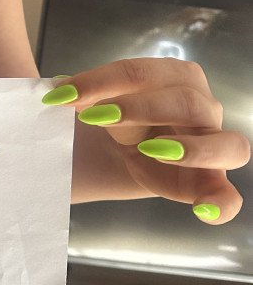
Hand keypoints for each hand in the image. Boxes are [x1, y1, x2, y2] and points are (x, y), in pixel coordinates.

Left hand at [46, 58, 248, 221]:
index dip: (101, 80)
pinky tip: (201, 211)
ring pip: (228, 145)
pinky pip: (228, 197)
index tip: (61, 95)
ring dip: (190, 149)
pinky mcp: (207, 184)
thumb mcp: (92, 100)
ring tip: (149, 150)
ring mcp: (212, 147)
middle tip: (93, 117)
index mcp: (174, 78)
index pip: (143, 72)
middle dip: (138, 107)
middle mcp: (202, 108)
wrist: (111, 154)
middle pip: (187, 102)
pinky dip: (221, 204)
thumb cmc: (109, 120)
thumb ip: (80, 93)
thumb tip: (55, 88)